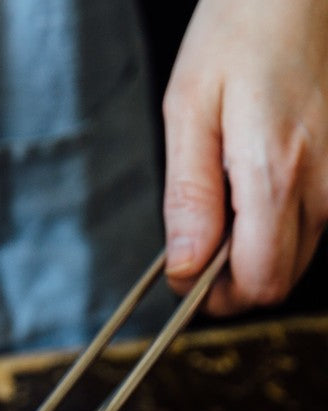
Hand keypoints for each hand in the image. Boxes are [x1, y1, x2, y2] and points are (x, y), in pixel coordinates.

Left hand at [162, 0, 327, 314]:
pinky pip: (314, 222)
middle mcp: (324, 182)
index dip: (211, 294)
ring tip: (226, 195)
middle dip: (231, 280)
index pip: (256, 283)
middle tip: (196, 242)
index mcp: (277, 173)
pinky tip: (254, 181)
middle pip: (279, 280)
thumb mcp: (189, 111)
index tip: (181, 272)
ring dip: (254, 249)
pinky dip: (278, 221)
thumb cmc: (239, 32)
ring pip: (297, 255)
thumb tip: (185, 267)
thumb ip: (189, 197)